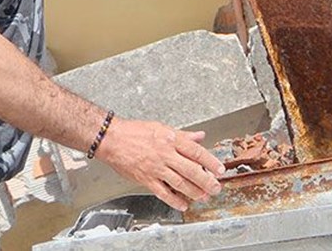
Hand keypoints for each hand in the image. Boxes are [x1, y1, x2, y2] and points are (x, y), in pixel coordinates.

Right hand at [95, 119, 224, 210]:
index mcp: (171, 140)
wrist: (112, 139)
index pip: (196, 152)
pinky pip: (163, 193)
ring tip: (203, 196)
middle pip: (191, 170)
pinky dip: (174, 200)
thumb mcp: (162, 128)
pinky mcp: (146, 179)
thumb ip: (183, 135)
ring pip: (179, 183)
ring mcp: (156, 168)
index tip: (219, 169)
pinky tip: (183, 204)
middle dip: (206, 181)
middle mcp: (165, 155)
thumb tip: (200, 136)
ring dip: (194, 192)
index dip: (210, 161)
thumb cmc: (135, 132)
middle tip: (216, 187)